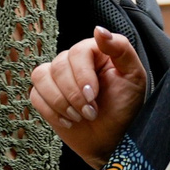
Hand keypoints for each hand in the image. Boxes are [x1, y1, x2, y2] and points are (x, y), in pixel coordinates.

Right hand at [32, 27, 149, 168]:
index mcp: (94, 51)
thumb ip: (121, 49)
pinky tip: (68, 121)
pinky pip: (35, 95)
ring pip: (41, 77)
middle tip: (91, 112)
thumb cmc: (124, 108)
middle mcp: (73, 61)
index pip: (78, 51)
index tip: (93, 96)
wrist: (110, 139)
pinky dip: (51, 111)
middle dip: (74, 95)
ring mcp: (56, 77)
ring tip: (79, 117)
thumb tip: (98, 30)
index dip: (82, 75)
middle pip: (58, 66)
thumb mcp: (134, 77)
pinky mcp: (44, 95)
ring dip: (60, 102)